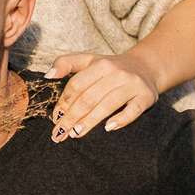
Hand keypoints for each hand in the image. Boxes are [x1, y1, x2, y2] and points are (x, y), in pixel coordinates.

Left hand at [44, 51, 158, 140]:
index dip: (64, 102)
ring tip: (76, 133)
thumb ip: (66, 63)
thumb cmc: (111, 68)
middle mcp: (116, 73)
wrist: (146, 67)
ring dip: (89, 121)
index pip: (77, 85)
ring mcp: (132, 85)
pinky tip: (108, 128)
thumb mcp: (89, 60)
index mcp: (100, 64)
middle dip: (72, 117)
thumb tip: (48, 76)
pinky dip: (121, 120)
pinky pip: (133, 111)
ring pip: (107, 105)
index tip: (55, 117)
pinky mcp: (145, 96)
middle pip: (89, 98)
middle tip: (60, 132)